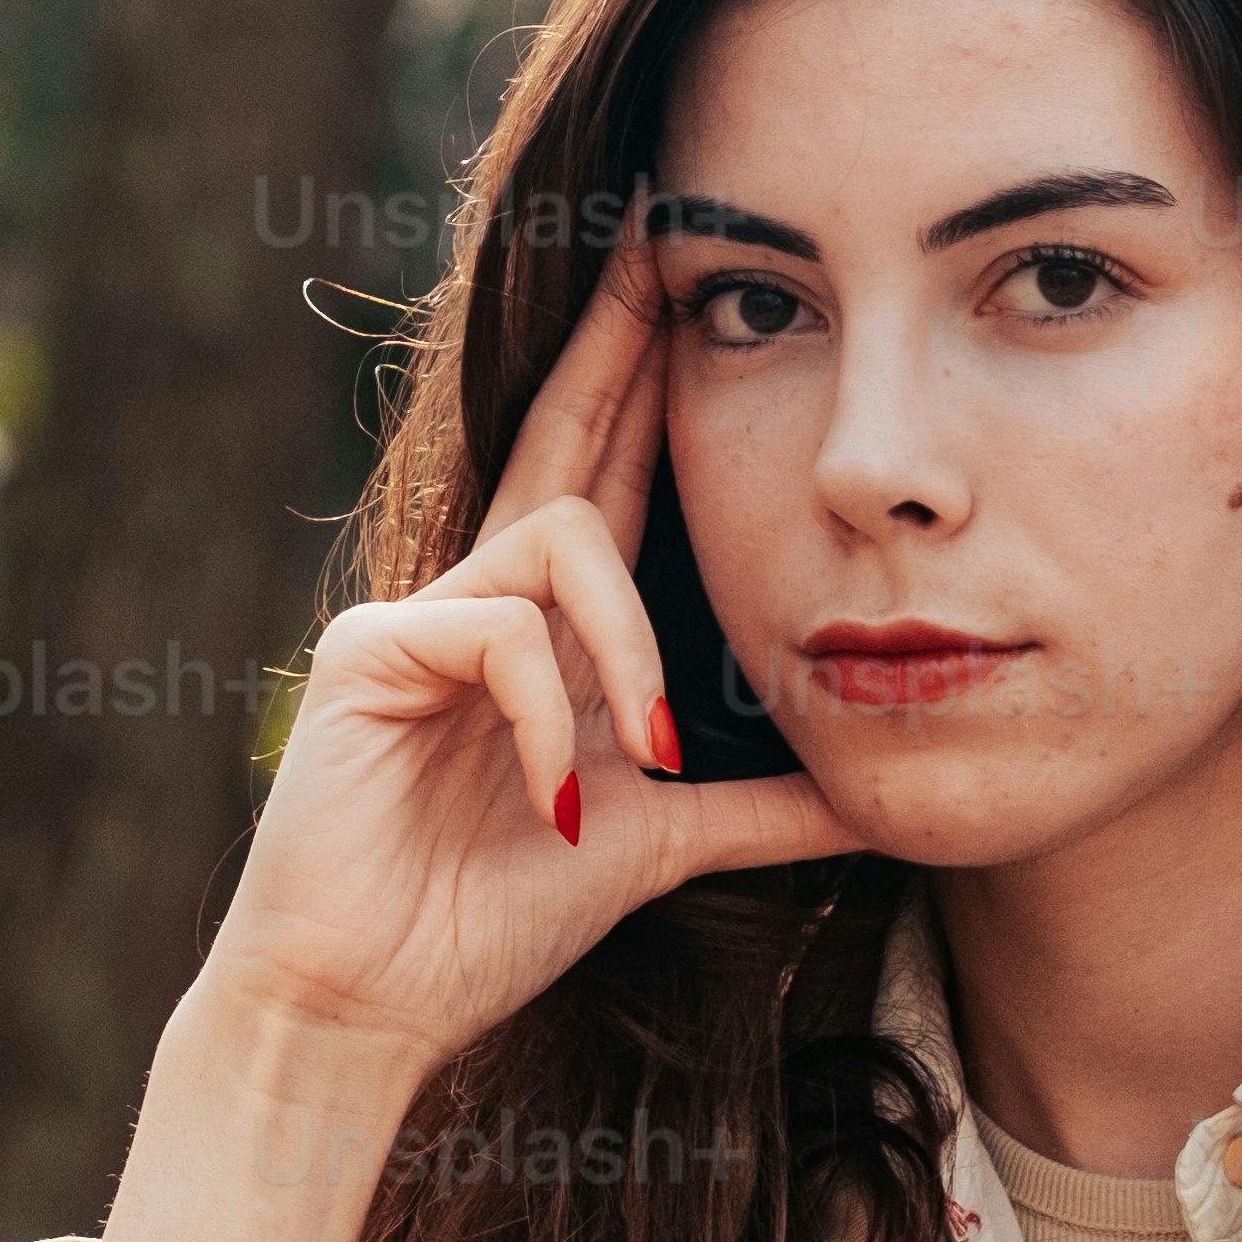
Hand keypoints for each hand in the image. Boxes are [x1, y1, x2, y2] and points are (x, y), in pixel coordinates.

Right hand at [201, 227, 851, 1091]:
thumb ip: (754, 808)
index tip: (694, 287)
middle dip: (618, 340)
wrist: (365, 1005)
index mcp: (541, 630)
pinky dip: (552, 713)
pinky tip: (561, 799)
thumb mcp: (653, 847)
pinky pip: (497, 632)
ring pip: (562, 538)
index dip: (648, 383)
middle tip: (662, 237)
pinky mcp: (371, 655)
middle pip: (562, 435)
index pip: (609, 477)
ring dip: (625, 644)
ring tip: (649, 748)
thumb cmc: (484, 920)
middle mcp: (479, 596)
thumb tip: (875, 799)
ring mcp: (418, 616)